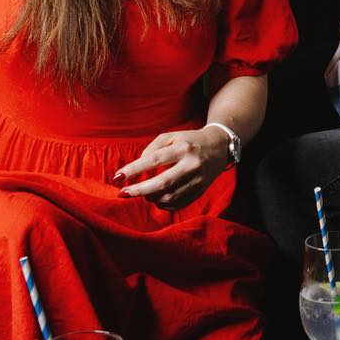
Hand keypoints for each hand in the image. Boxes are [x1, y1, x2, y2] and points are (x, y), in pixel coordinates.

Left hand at [115, 125, 231, 211]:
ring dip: (150, 197)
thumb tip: (138, 167)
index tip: (118, 176)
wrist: (220, 146)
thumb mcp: (172, 136)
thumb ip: (152, 148)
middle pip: (162, 183)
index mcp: (183, 148)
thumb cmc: (190, 140)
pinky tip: (156, 197)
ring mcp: (198, 180)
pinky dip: (163, 203)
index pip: (154, 160)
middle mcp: (192, 165)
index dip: (134, 169)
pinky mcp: (200, 191)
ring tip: (143, 193)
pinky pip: (178, 203)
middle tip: (124, 193)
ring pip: (169, 196)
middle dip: (139, 190)